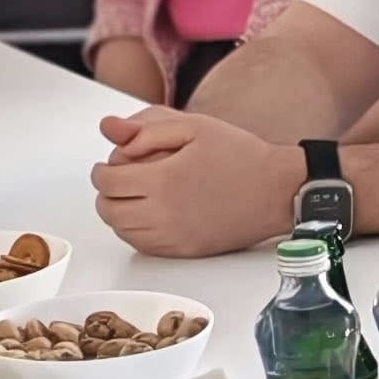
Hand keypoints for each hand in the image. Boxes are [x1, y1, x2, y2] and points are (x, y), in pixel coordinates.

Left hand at [90, 107, 297, 255]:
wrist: (276, 190)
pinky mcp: (185, 251)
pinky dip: (135, 231)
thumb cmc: (241, 155)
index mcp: (163, 180)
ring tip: (132, 196)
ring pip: (122, 231)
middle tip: (116, 180)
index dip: (101, 170)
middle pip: (109, 210)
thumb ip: (147, 129)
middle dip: (106, 193)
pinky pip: (143, 246)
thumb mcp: (195, 127)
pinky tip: (147, 215)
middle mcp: (164, 213)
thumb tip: (109, 129)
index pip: (108, 181)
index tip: (108, 165)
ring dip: (118, 213)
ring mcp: (174, 236)